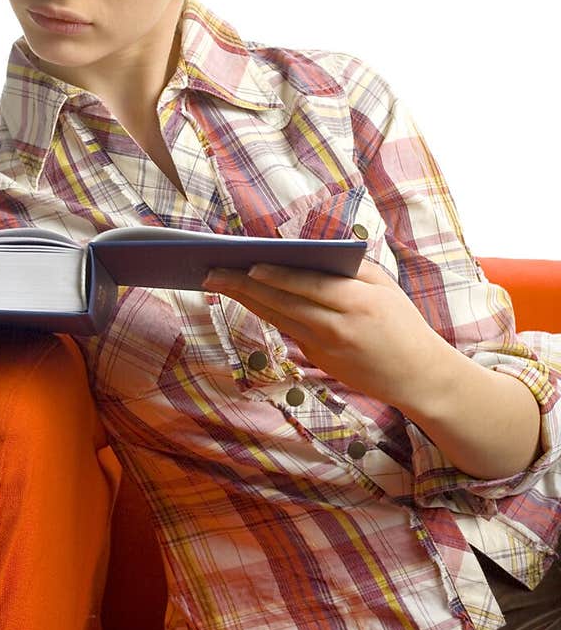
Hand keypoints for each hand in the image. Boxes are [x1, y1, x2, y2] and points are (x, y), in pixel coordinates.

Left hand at [202, 257, 446, 409]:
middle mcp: (336, 327)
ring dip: (245, 300)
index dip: (275, 276)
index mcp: (356, 302)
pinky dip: (268, 313)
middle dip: (242, 287)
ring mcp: (325, 349)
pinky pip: (289, 332)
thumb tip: (306, 253)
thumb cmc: (402, 322)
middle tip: (210, 272)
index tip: (246, 264)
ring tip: (217, 282)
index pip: (307, 286)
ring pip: (277, 319)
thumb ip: (348, 269)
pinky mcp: (320, 362)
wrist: (419, 376)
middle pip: (281, 304)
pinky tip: (246, 298)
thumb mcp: (384, 287)